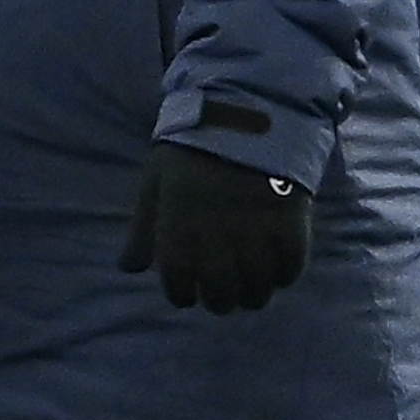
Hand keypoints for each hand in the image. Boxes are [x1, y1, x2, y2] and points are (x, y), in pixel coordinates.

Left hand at [118, 140, 312, 312]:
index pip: (177, 280)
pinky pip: (291, 271)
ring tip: (248, 288)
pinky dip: (282, 277)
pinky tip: (274, 270)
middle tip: (219, 296)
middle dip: (218, 301)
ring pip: (257, 289)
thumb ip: (143, 228)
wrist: (244, 118)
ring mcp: (257, 233)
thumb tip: (128, 268)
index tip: (185, 295)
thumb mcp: (155, 183)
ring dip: (251, 295)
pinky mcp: (291, 227)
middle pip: (221, 294)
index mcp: (180, 224)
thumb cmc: (190, 152)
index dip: (180, 295)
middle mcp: (218, 236)